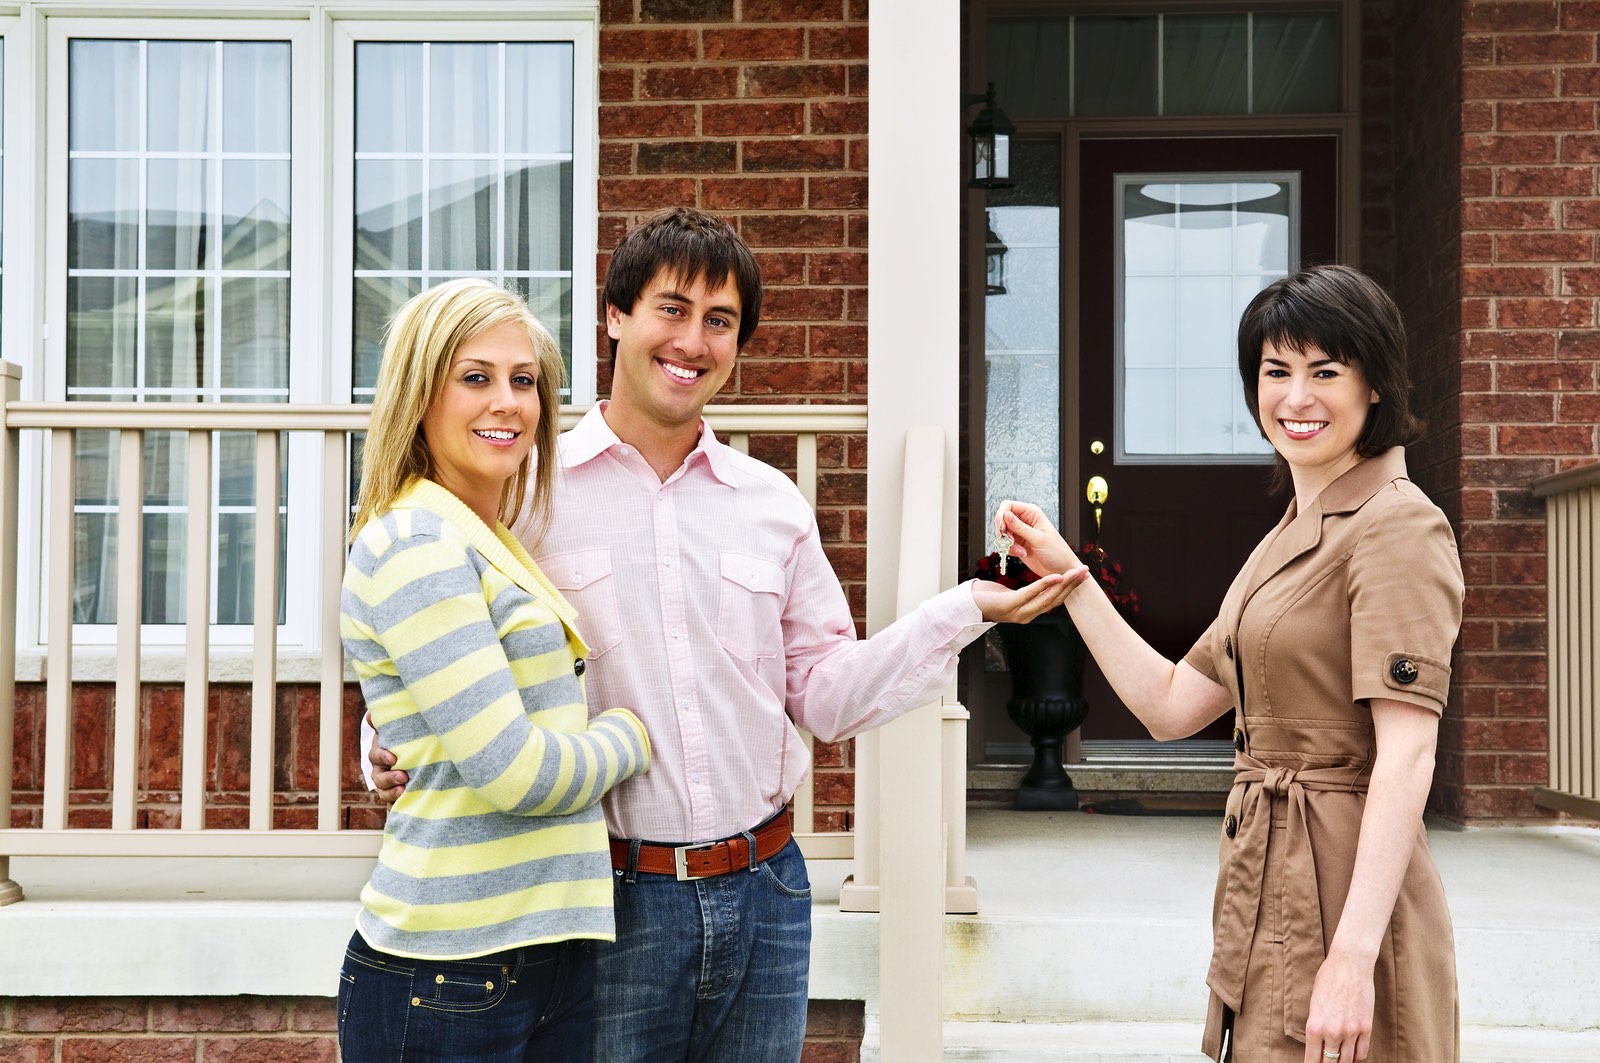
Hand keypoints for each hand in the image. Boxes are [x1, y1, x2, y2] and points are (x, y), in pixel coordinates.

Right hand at [366, 711, 407, 804]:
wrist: (419, 758)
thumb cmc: (406, 743)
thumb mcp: (399, 730)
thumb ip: (387, 722)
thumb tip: (371, 713)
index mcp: (380, 755)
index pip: (376, 755)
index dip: (383, 757)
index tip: (394, 758)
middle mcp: (381, 772)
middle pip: (379, 778)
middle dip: (389, 778)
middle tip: (403, 776)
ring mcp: (387, 787)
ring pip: (384, 794)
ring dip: (392, 794)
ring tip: (404, 792)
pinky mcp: (396, 800)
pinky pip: (393, 807)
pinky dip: (396, 808)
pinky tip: (404, 807)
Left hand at [971, 569, 1088, 623]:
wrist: (966, 604)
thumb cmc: (988, 597)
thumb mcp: (1012, 594)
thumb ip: (1028, 593)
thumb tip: (1041, 587)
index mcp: (1029, 613)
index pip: (1054, 600)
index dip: (1069, 588)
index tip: (1080, 576)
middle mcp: (1027, 615)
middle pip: (1055, 599)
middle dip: (1071, 585)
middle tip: (1084, 572)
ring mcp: (1019, 612)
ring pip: (1047, 597)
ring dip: (1063, 584)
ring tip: (1075, 573)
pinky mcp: (1010, 605)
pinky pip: (1031, 593)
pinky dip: (1045, 584)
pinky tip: (1056, 577)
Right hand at [993, 501, 1081, 579]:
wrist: (1061, 569)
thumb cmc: (1057, 551)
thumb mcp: (1038, 538)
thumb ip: (1020, 527)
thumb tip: (1005, 515)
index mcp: (1032, 513)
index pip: (1009, 506)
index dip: (1001, 515)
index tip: (1001, 528)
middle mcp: (1024, 520)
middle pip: (1002, 519)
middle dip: (1003, 532)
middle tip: (1010, 542)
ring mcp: (1020, 532)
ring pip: (1002, 533)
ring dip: (1007, 544)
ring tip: (1021, 551)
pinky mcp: (1017, 544)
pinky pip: (1005, 544)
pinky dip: (1010, 550)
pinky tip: (1022, 554)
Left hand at [1302, 949, 1373, 1062]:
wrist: (1350, 965)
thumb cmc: (1328, 979)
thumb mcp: (1314, 1003)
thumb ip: (1317, 1024)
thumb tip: (1319, 1042)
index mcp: (1315, 1026)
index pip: (1313, 1058)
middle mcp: (1332, 1032)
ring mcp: (1351, 1031)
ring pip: (1347, 1060)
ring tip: (1339, 1062)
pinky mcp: (1366, 1027)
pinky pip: (1362, 1052)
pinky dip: (1357, 1057)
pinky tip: (1352, 1056)